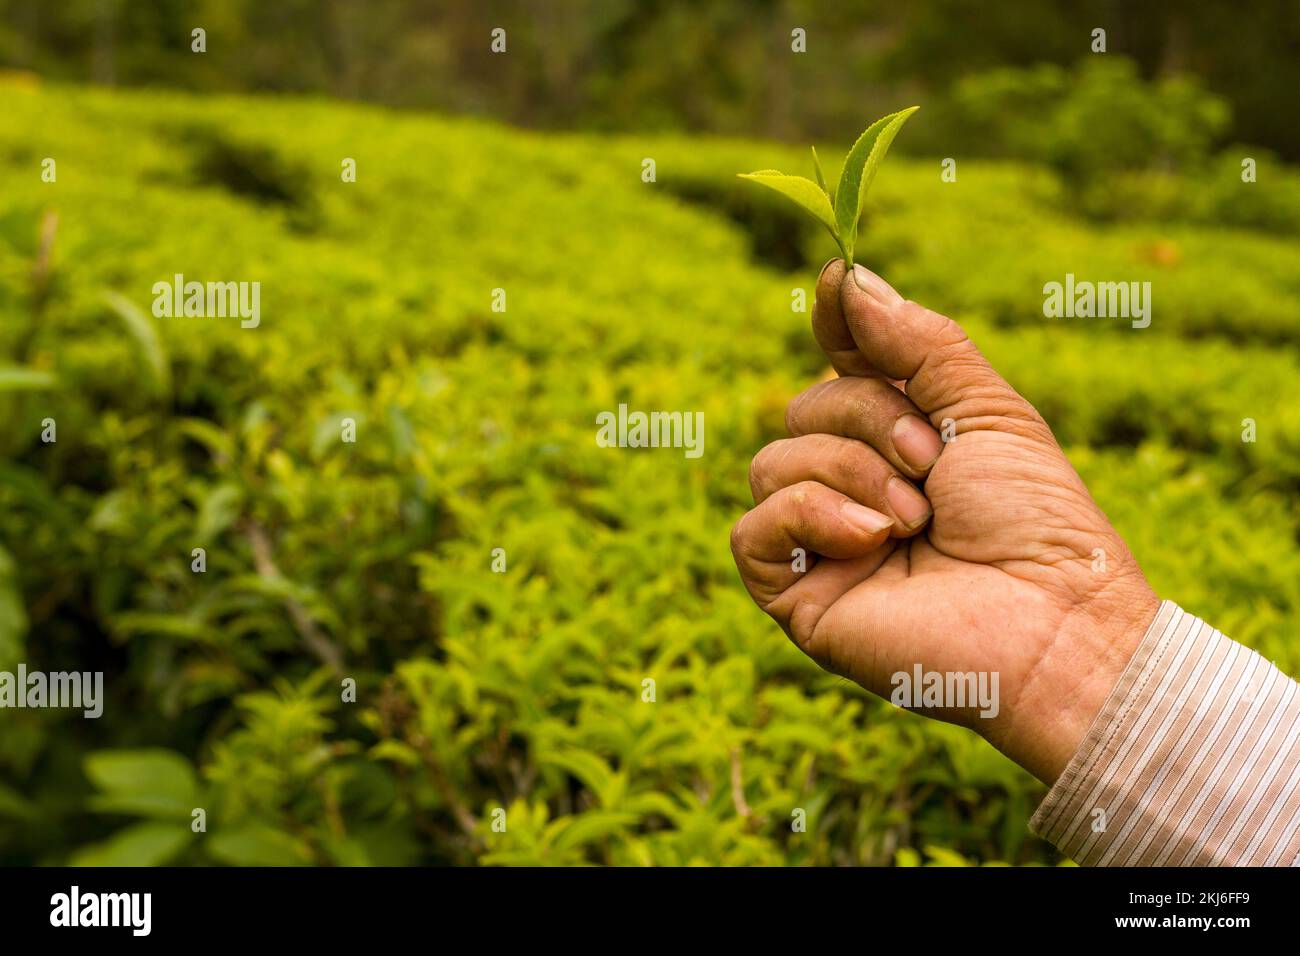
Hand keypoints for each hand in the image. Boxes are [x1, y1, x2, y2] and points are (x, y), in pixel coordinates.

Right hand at [730, 260, 1159, 783]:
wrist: (1054, 622)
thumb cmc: (1036, 521)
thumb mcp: (983, 408)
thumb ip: (914, 342)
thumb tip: (842, 275)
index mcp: (898, 442)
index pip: (838, 369)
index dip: (834, 328)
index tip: (836, 285)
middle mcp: (852, 487)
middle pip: (803, 408)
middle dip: (867, 420)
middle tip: (932, 464)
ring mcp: (821, 543)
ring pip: (771, 462)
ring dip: (849, 474)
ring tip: (914, 521)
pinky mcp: (797, 596)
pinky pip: (752, 530)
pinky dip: (809, 517)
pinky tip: (871, 541)